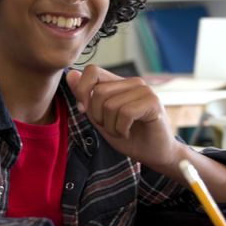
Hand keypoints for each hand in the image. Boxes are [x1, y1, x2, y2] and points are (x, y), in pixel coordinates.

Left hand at [66, 65, 180, 170]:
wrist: (155, 154)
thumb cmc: (129, 137)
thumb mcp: (100, 119)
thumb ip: (86, 98)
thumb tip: (70, 74)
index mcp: (119, 83)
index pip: (92, 70)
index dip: (82, 90)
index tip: (83, 110)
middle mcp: (133, 82)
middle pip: (99, 92)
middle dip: (98, 117)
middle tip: (111, 127)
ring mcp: (144, 90)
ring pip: (110, 105)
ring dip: (111, 126)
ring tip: (122, 131)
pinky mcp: (153, 102)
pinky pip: (125, 113)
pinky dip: (122, 129)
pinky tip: (129, 132)